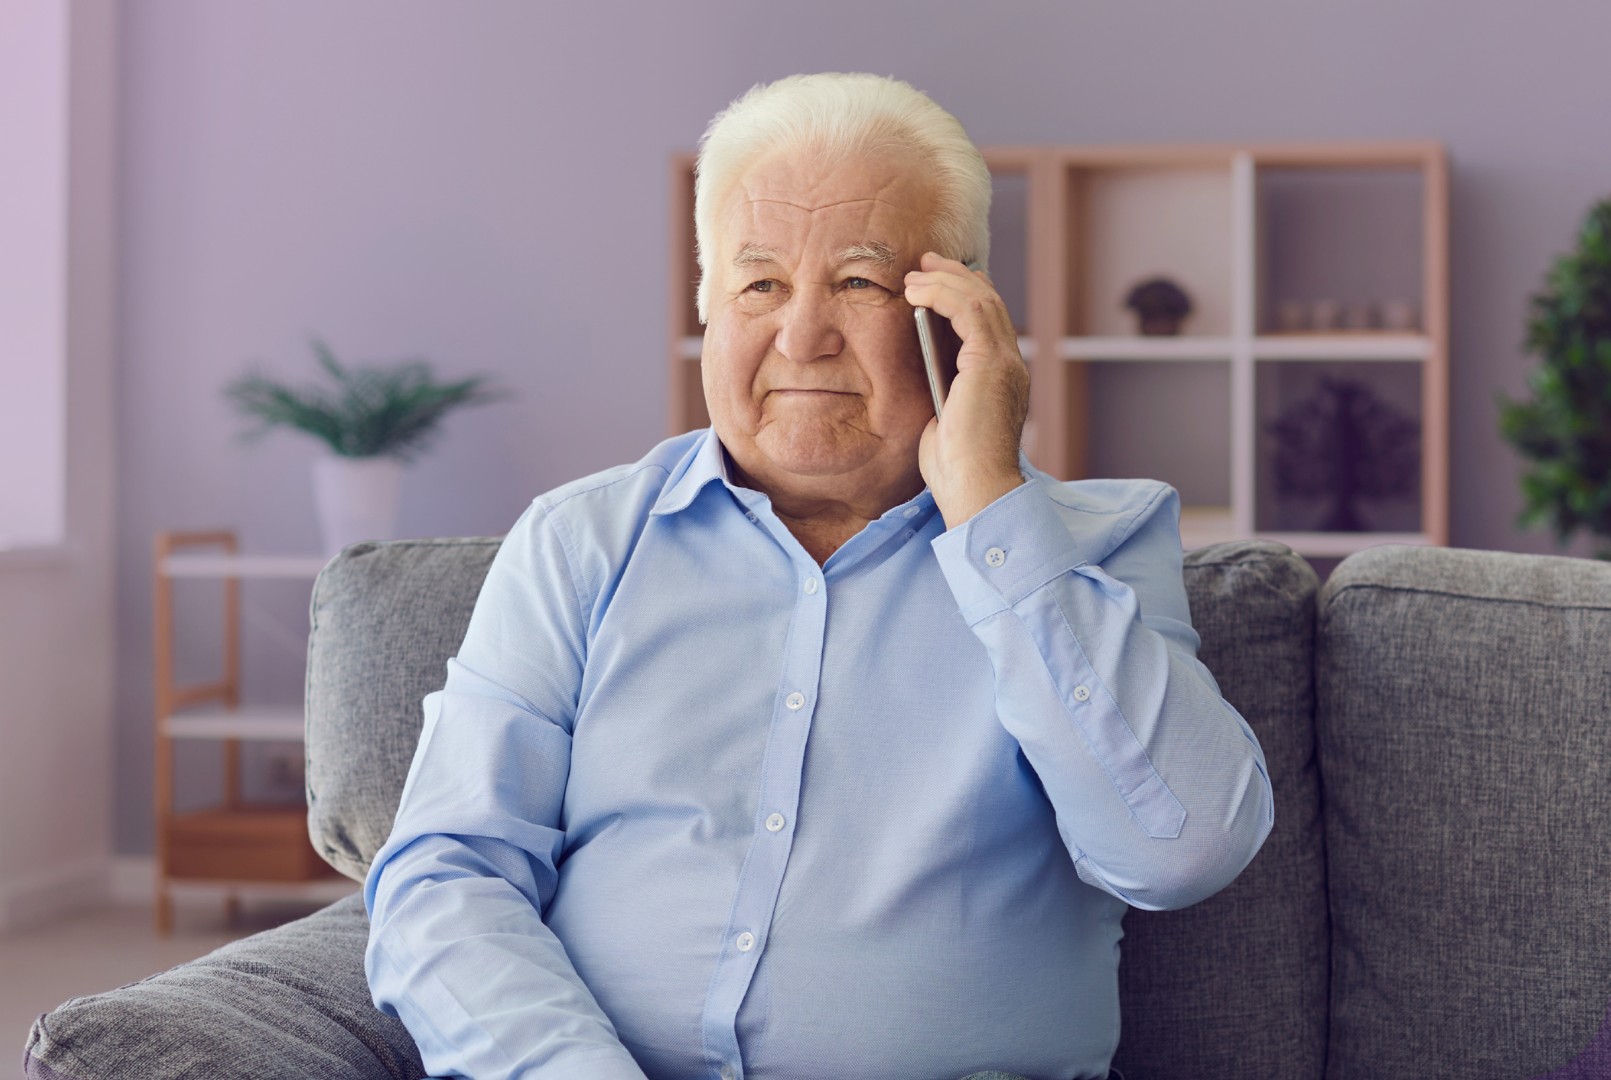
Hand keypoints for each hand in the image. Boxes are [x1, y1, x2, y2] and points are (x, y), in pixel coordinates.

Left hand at [903, 252, 1029, 527]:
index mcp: (1002, 379)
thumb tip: (925, 369)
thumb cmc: (956, 468)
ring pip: (980, 299)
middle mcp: (1010, 365)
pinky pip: (968, 311)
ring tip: (914, 273)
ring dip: (944, 280)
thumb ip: (942, 390)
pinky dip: (942, 294)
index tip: (933, 281)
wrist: (975, 489)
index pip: (989, 322)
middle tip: (925, 262)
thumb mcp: (944, 419)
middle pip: (988, 302)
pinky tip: (916, 291)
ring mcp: (1005, 362)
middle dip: (955, 276)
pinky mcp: (991, 363)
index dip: (964, 294)